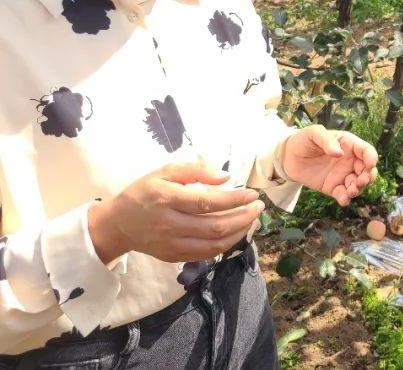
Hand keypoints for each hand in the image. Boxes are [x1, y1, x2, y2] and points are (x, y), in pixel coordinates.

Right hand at [88, 162, 264, 264]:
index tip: (253, 194)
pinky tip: (236, 232)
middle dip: (243, 217)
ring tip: (251, 219)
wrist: (118, 224)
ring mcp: (171, 244)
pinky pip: (205, 254)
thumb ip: (195, 170)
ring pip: (213, 244)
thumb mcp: (165, 172)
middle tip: (258, 206)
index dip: (234, 199)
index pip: (207, 202)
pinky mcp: (173, 257)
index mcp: (167, 199)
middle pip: (214, 226)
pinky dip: (225, 245)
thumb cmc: (145, 192)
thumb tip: (225, 177)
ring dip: (238, 233)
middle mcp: (170, 225)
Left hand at [281, 126, 377, 205]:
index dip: (371, 157)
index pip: (366, 151)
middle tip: (361, 181)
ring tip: (351, 191)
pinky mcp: (333, 188)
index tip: (370, 163)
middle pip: (366, 170)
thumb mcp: (314, 133)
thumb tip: (339, 153)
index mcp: (349, 145)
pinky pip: (343, 195)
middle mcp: (350, 161)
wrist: (289, 157)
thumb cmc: (304, 140)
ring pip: (357, 184)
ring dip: (358, 189)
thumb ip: (327, 140)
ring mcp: (342, 175)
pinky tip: (343, 199)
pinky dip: (345, 199)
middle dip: (368, 176)